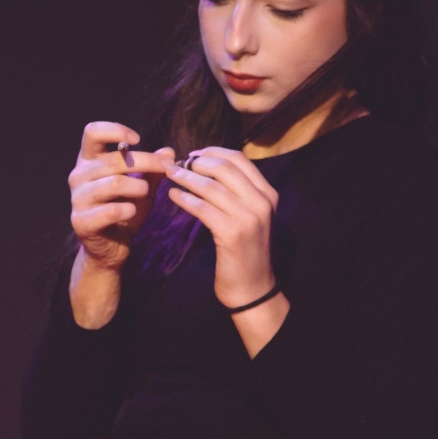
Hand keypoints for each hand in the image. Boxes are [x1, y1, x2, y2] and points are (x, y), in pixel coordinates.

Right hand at [68, 122, 175, 274]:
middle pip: (113, 160)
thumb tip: (169, 151)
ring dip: (138, 187)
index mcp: (89, 161)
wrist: (110, 248)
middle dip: (146, 161)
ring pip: (114, 183)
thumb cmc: (124, 210)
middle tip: (167, 167)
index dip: (115, 130)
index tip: (138, 140)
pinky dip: (127, 210)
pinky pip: (109, 211)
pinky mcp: (81, 221)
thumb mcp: (141, 187)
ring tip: (146, 192)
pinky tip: (132, 212)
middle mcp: (78, 176)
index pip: (92, 132)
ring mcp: (77, 199)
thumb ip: (152, 170)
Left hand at [165, 147, 279, 307]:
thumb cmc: (245, 250)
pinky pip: (203, 208)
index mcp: (268, 193)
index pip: (239, 159)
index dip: (213, 152)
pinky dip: (185, 199)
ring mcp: (249, 218)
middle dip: (197, 162)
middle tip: (177, 163)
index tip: (194, 154)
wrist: (252, 286)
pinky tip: (173, 196)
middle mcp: (262, 202)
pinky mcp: (232, 234)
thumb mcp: (248, 216)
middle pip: (225, 168)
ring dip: (186, 177)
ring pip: (211, 187)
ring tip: (170, 174)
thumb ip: (236, 192)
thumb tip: (207, 166)